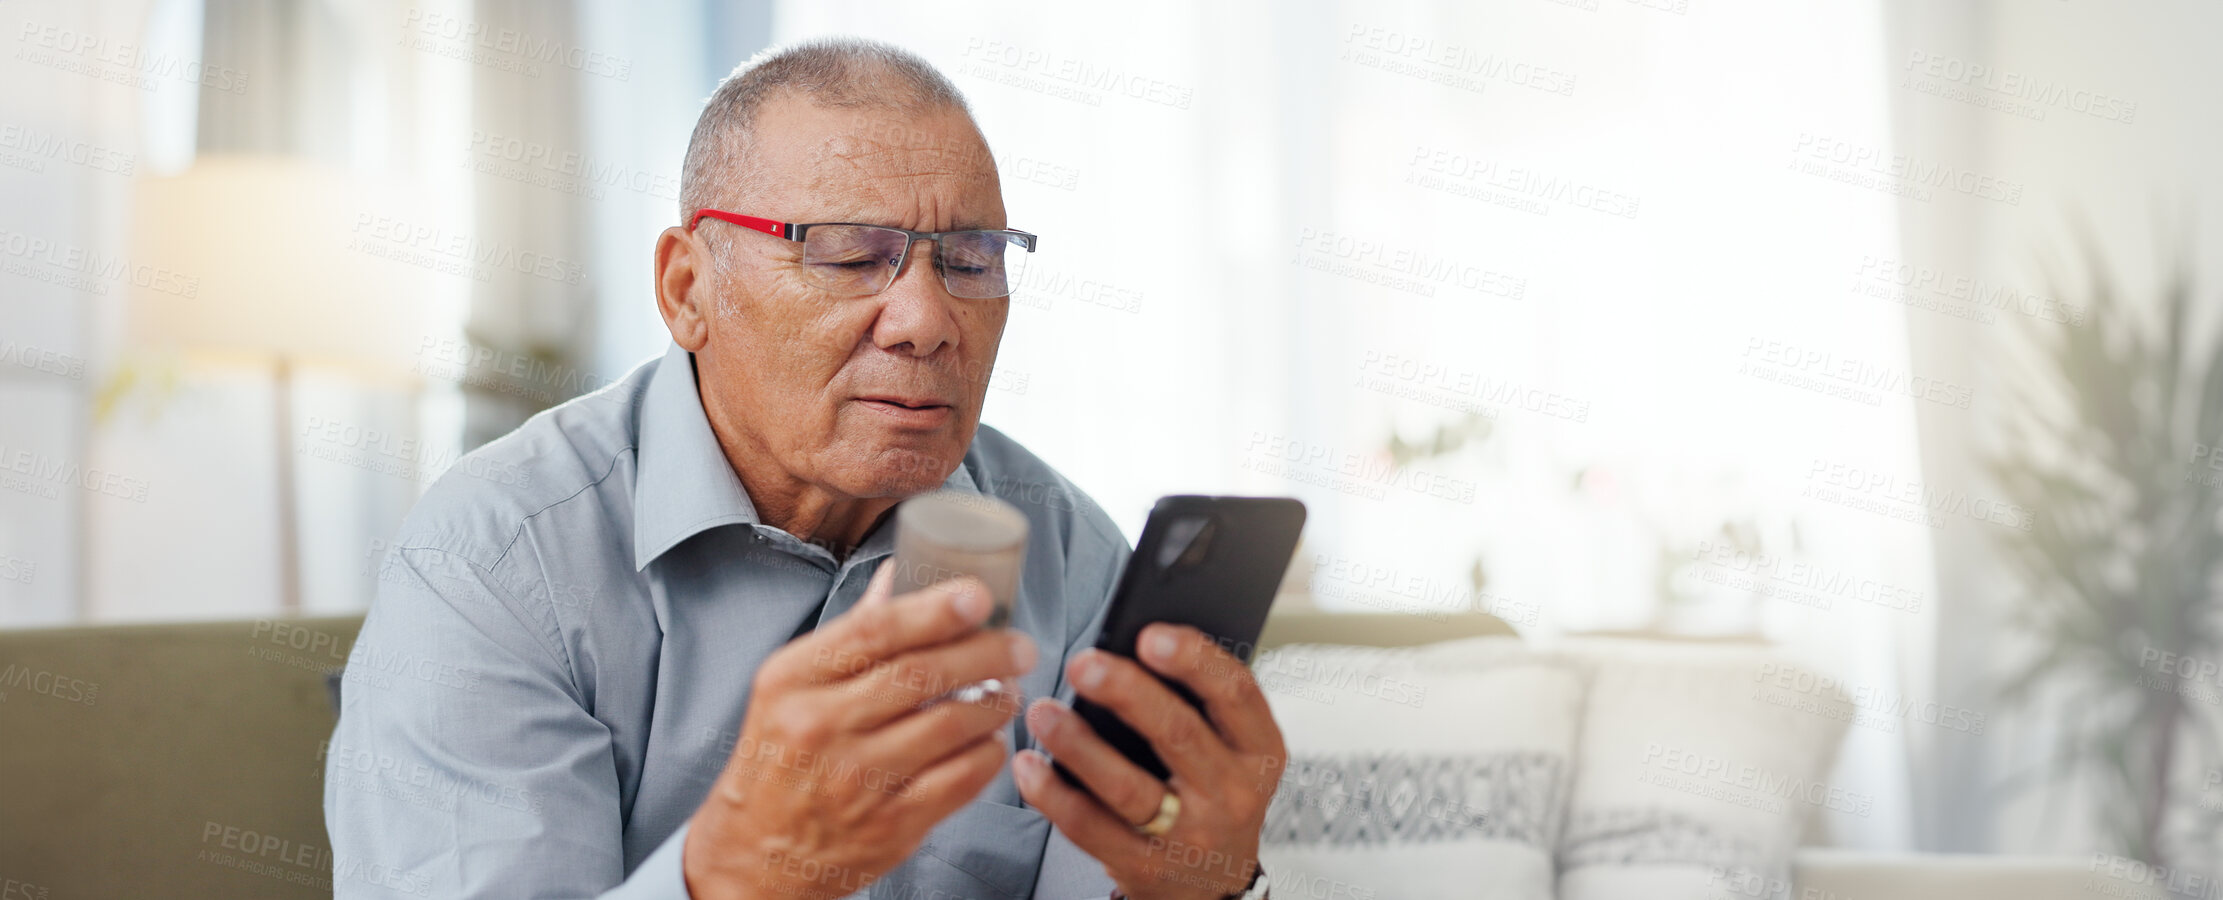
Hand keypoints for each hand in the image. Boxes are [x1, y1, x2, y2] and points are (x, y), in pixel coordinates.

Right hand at [682, 566, 1037, 899]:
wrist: (755, 855)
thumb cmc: (779, 761)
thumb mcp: (790, 689)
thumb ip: (849, 635)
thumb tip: (898, 576)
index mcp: (793, 680)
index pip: (875, 630)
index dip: (935, 609)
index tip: (979, 597)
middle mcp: (821, 725)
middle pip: (922, 673)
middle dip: (987, 652)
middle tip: (1018, 645)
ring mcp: (857, 778)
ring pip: (951, 724)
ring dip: (995, 702)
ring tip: (1008, 691)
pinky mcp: (890, 824)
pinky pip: (961, 778)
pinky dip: (988, 752)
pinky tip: (990, 740)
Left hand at [1011, 624, 1284, 899]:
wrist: (1213, 883)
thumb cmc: (1213, 794)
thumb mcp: (1231, 749)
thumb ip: (1196, 703)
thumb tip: (1128, 646)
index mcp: (1258, 749)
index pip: (1235, 692)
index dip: (1193, 659)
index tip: (1148, 635)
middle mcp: (1232, 792)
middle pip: (1178, 733)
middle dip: (1126, 692)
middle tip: (1082, 664)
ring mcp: (1190, 834)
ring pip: (1128, 787)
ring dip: (1079, 745)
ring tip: (1043, 713)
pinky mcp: (1145, 866)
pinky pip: (1091, 828)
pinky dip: (1054, 795)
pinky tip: (1030, 767)